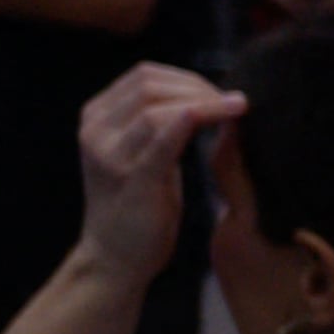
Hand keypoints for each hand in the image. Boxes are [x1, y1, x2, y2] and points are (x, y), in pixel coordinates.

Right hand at [68, 62, 242, 284]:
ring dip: (205, 101)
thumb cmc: (136, 206)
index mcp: (95, 119)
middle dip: (198, 88)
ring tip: (238, 108)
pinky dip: (195, 119)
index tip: (221, 94)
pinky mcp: (133, 178)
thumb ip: (158, 124)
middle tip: (234, 103)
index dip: (187, 78)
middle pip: (150, 86)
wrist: (115, 257)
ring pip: (158, 107)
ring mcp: (110, 155)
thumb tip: (205, 94)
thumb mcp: (141, 154)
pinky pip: (164, 138)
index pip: (142, 77)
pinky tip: (226, 115)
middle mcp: (95, 131)